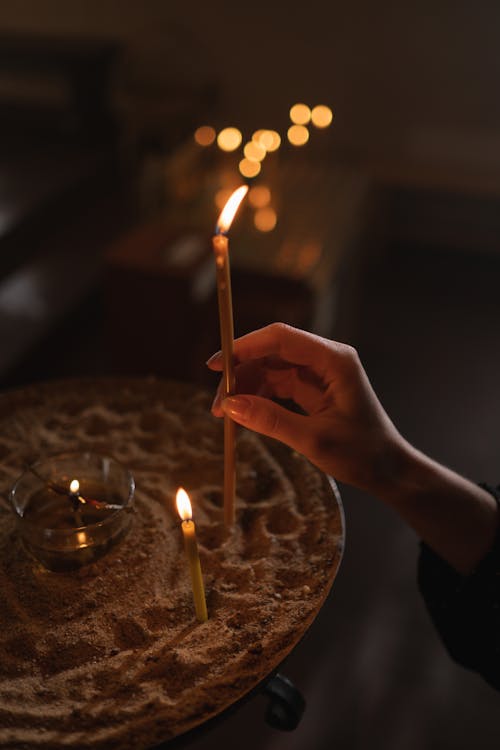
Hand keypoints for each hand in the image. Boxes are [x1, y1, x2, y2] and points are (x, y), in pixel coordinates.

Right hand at [207, 322, 403, 491]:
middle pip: (271, 352)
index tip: (216, 366)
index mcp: (334, 360)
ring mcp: (319, 373)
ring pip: (270, 368)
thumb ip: (271, 420)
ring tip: (224, 415)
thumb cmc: (363, 454)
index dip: (244, 347)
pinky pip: (277, 384)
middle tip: (217, 404)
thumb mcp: (313, 440)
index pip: (280, 338)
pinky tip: (244, 415)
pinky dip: (258, 397)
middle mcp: (325, 359)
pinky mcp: (313, 389)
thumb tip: (230, 405)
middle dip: (240, 374)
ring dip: (246, 388)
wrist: (389, 470)